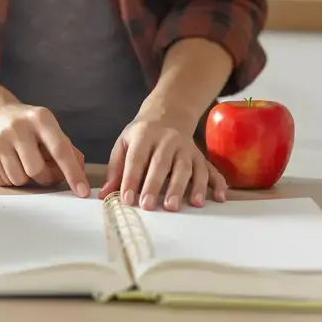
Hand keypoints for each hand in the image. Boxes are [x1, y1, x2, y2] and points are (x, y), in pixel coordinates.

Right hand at [0, 103, 90, 196]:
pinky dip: (12, 178)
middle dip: (45, 178)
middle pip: (37, 170)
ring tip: (23, 162)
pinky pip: (6, 182)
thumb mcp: (49, 128)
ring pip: (20, 180)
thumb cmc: (28, 126)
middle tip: (44, 171)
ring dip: (27, 179)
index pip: (60, 149)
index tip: (82, 192)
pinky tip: (10, 162)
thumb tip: (80, 175)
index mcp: (40, 118)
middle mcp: (17, 128)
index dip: (73, 173)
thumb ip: (67, 149)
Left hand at [99, 118, 226, 210]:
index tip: (127, 199)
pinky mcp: (200, 156)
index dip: (131, 179)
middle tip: (149, 207)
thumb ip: (115, 169)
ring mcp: (186, 148)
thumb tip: (104, 195)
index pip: (137, 158)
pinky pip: (210, 170)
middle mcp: (167, 140)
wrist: (168, 114)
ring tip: (175, 206)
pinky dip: (216, 184)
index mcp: (144, 135)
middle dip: (155, 186)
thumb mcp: (124, 143)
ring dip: (183, 188)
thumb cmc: (142, 135)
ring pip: (187, 168)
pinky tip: (217, 198)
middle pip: (162, 164)